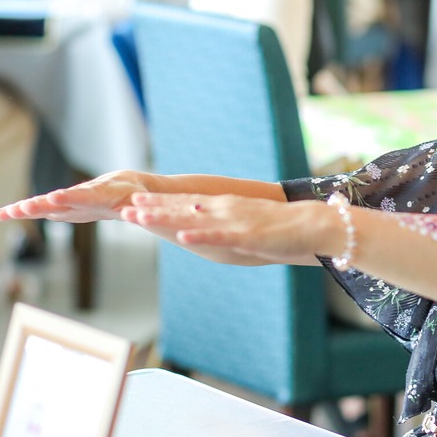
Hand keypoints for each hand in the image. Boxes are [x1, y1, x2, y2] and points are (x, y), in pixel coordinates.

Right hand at [0, 170, 147, 223]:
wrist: (122, 186)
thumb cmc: (133, 194)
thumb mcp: (138, 201)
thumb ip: (134, 207)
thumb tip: (134, 212)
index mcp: (99, 195)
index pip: (83, 196)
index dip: (68, 198)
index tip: (53, 197)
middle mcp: (79, 196)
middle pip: (56, 201)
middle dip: (39, 206)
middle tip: (20, 208)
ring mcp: (68, 201)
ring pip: (43, 204)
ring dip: (24, 209)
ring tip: (3, 213)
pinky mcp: (61, 207)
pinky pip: (39, 209)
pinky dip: (21, 211)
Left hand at [121, 193, 330, 265]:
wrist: (312, 224)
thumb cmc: (281, 227)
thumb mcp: (246, 223)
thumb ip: (225, 222)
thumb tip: (205, 223)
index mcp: (225, 206)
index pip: (186, 203)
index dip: (159, 202)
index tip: (134, 200)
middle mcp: (225, 208)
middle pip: (182, 208)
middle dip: (152, 208)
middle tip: (124, 206)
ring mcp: (234, 221)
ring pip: (193, 219)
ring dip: (165, 218)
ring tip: (140, 217)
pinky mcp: (247, 234)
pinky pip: (219, 235)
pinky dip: (200, 234)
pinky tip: (182, 235)